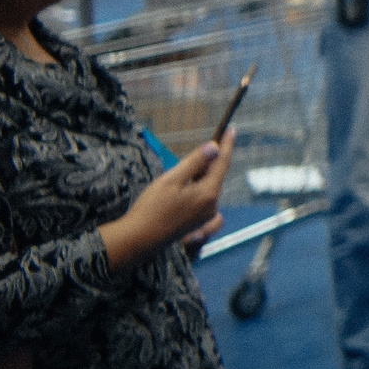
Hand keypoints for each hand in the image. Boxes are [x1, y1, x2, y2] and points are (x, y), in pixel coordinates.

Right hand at [104, 134, 234, 269]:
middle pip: (215, 176)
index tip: (231, 129)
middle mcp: (212, 206)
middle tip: (195, 152)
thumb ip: (195, 162)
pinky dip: (197, 192)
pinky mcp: (197, 224)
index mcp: (209, 193)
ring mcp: (205, 217)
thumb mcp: (172, 179)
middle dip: (207, 163)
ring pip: (208, 188)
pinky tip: (184, 191)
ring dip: (199, 178)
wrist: (137, 239)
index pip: (222, 163)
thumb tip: (214, 147)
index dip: (226, 144)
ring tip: (179, 176)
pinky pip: (203, 201)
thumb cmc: (152, 208)